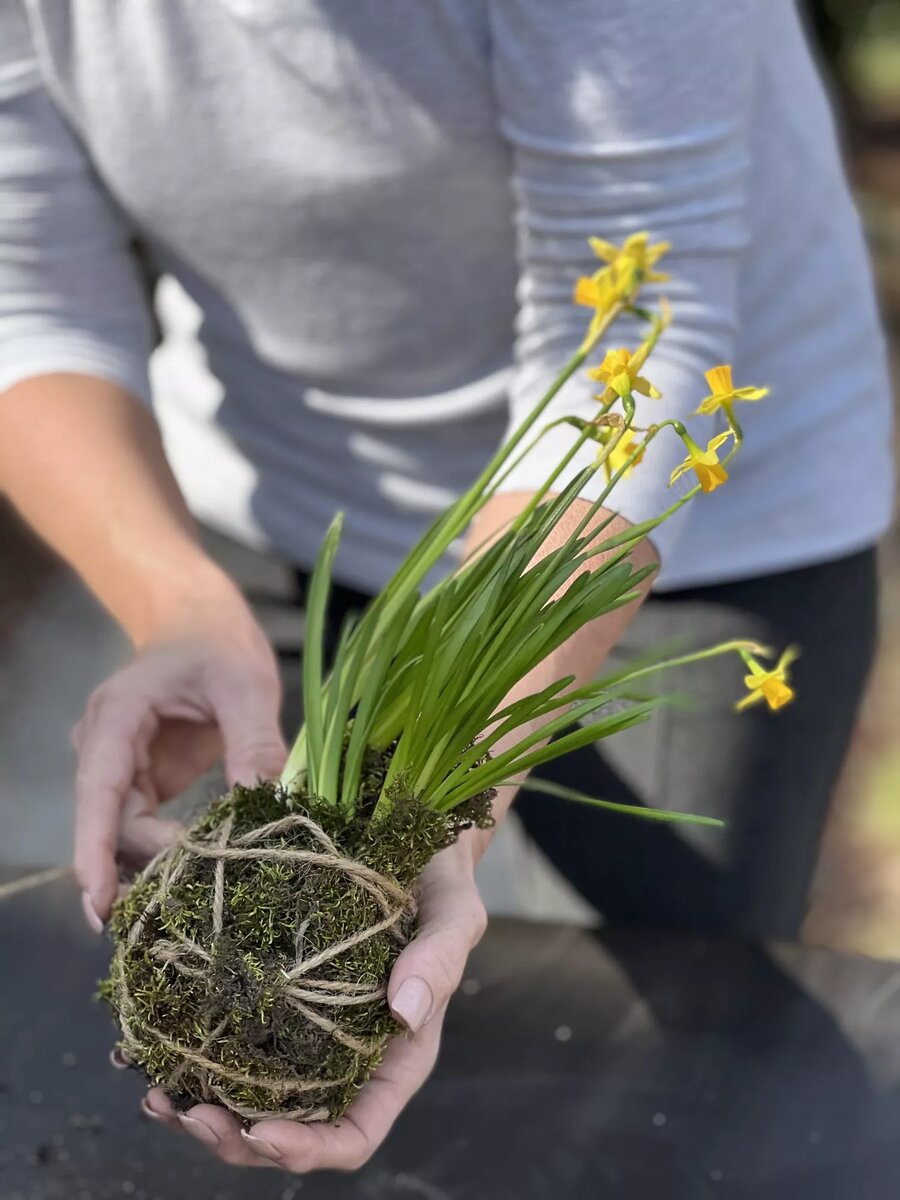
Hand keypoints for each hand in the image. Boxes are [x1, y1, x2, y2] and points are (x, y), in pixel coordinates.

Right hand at [73, 579, 285, 927]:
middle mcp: (105, 746)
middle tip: (196, 899)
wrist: (201, 624)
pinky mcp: (141, 782)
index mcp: (119, 716)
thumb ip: (253, 738)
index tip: (102, 900)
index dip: (96, 849)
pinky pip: (142, 827)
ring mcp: (120, 767)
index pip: (99, 789)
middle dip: (144, 864)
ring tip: (195, 903)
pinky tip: (192, 882)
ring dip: (156, 864)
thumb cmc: (220, 645)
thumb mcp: (246, 683)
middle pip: (111, 821)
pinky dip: (167, 852)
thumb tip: (261, 800)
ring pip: (124, 832)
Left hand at [139, 835, 487, 1170]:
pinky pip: (228, 1040)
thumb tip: (406, 1012)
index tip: (263, 1133)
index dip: (308, 1149)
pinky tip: (149, 1043)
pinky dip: (188, 1055)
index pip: (354, 1135)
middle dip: (236, 1140)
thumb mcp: (455, 910)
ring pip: (249, 1097)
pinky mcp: (271, 996)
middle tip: (186, 1113)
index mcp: (394, 1059)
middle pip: (289, 1131)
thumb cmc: (438, 879)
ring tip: (155, 1094)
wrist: (403, 833)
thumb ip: (440, 958)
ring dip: (200, 1109)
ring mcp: (303, 1032)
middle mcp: (345, 1058)